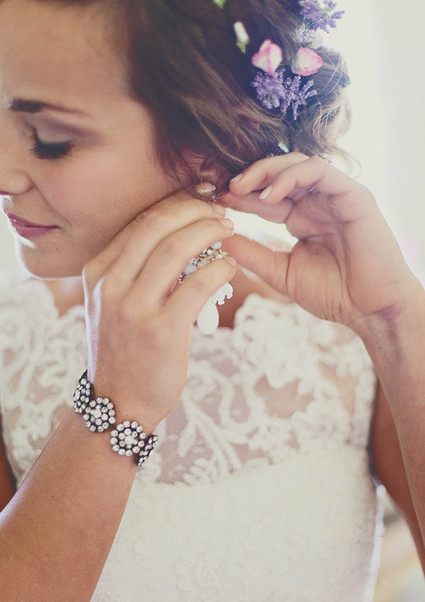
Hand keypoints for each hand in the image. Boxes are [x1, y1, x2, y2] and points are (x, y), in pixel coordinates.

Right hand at [83, 193, 235, 432]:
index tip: (200, 201)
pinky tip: (230, 265)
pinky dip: (219, 268)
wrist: (119, 402)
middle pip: (157, 226)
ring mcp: (133, 307)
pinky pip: (197, 284)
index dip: (176, 205)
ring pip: (176, 248)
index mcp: (97, 272)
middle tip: (220, 212)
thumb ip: (135, 271)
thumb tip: (180, 236)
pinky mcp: (161, 330)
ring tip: (229, 229)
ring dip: (209, 232)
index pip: (140, 222)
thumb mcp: (114, 304)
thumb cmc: (125, 350)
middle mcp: (109, 284)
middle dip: (195, 210)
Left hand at [220, 153, 418, 333]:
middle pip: (278, 174)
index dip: (240, 197)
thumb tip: (219, 237)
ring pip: (296, 164)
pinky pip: (319, 171)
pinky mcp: (352, 194)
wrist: (371, 310)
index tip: (214, 202)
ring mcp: (335, 196)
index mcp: (301, 218)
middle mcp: (317, 203)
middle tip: (223, 190)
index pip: (266, 197)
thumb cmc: (333, 294)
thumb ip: (253, 253)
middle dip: (248, 178)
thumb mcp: (282, 272)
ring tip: (240, 188)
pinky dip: (291, 177)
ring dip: (265, 172)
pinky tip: (269, 195)